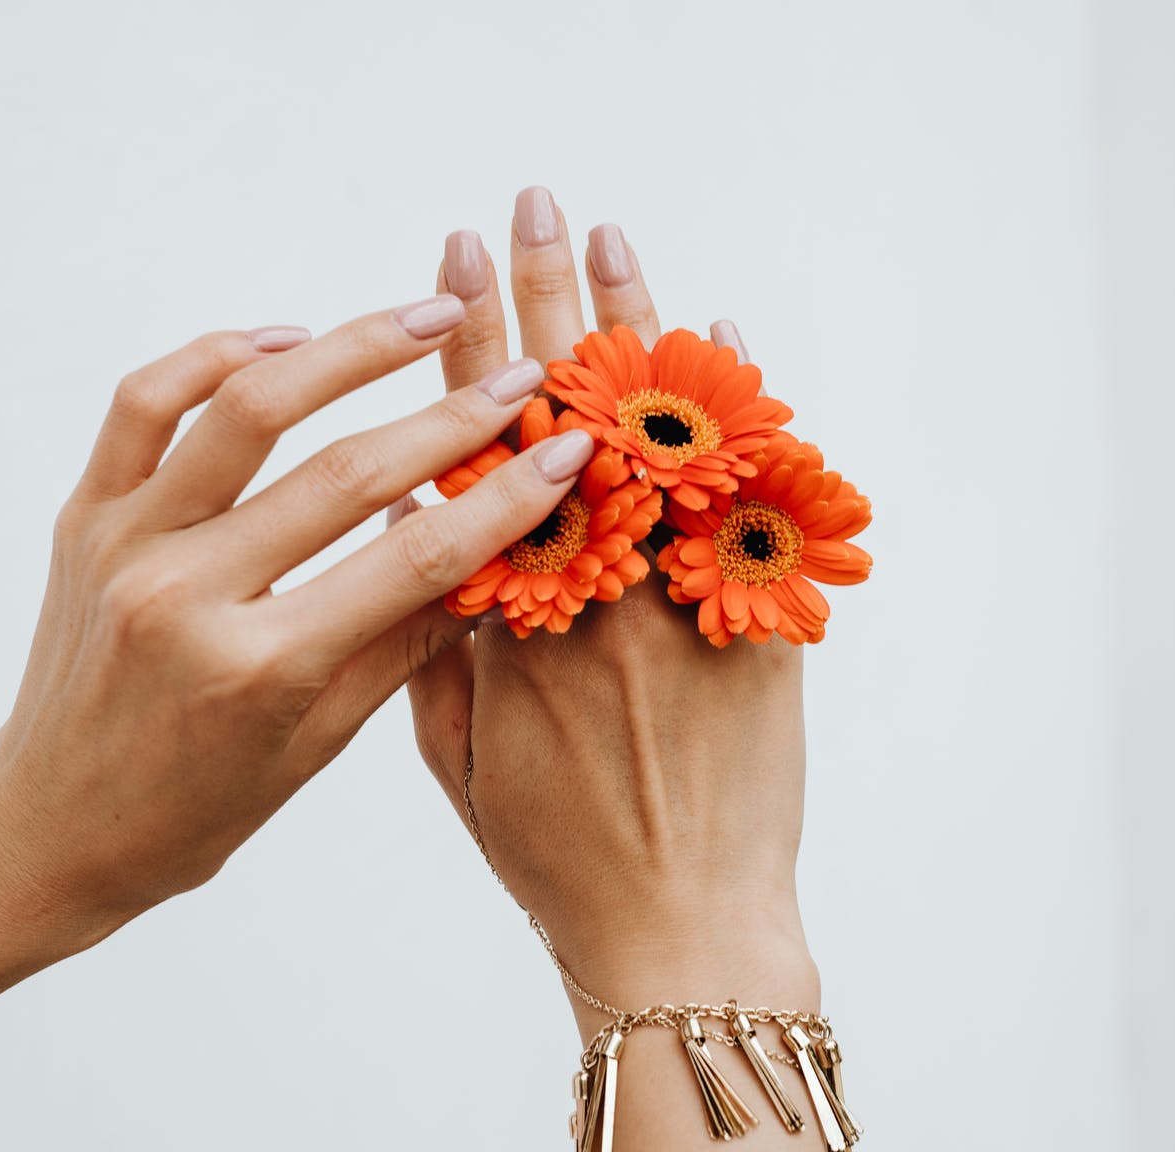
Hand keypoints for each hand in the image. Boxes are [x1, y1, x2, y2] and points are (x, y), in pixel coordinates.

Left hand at [0, 298, 596, 957]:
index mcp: (258, 670)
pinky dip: (218, 354)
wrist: (52, 826)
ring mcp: (124, 547)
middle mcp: (184, 597)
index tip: (567, 447)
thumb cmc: (199, 805)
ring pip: (245, 406)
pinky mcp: (83, 516)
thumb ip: (405, 642)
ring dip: (347, 348)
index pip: (412, 560)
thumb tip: (497, 558)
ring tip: (426, 316)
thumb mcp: (319, 743)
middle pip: (344, 475)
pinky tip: (289, 340)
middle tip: (521, 374)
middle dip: (451, 417)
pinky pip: (146, 403)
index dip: (503, 499)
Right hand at [410, 195, 817, 1018]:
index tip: (453, 262)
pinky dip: (739, 409)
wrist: (679, 925)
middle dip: (546, 293)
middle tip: (531, 203)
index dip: (466, 345)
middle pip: (569, 407)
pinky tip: (726, 332)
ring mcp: (682, 588)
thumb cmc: (551, 854)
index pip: (478, 440)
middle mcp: (595, 579)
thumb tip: (418, 532)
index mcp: (508, 606)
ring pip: (659, 429)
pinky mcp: (756, 612)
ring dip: (638, 321)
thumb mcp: (457, 757)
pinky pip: (750, 489)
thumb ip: (435, 640)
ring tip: (613, 234)